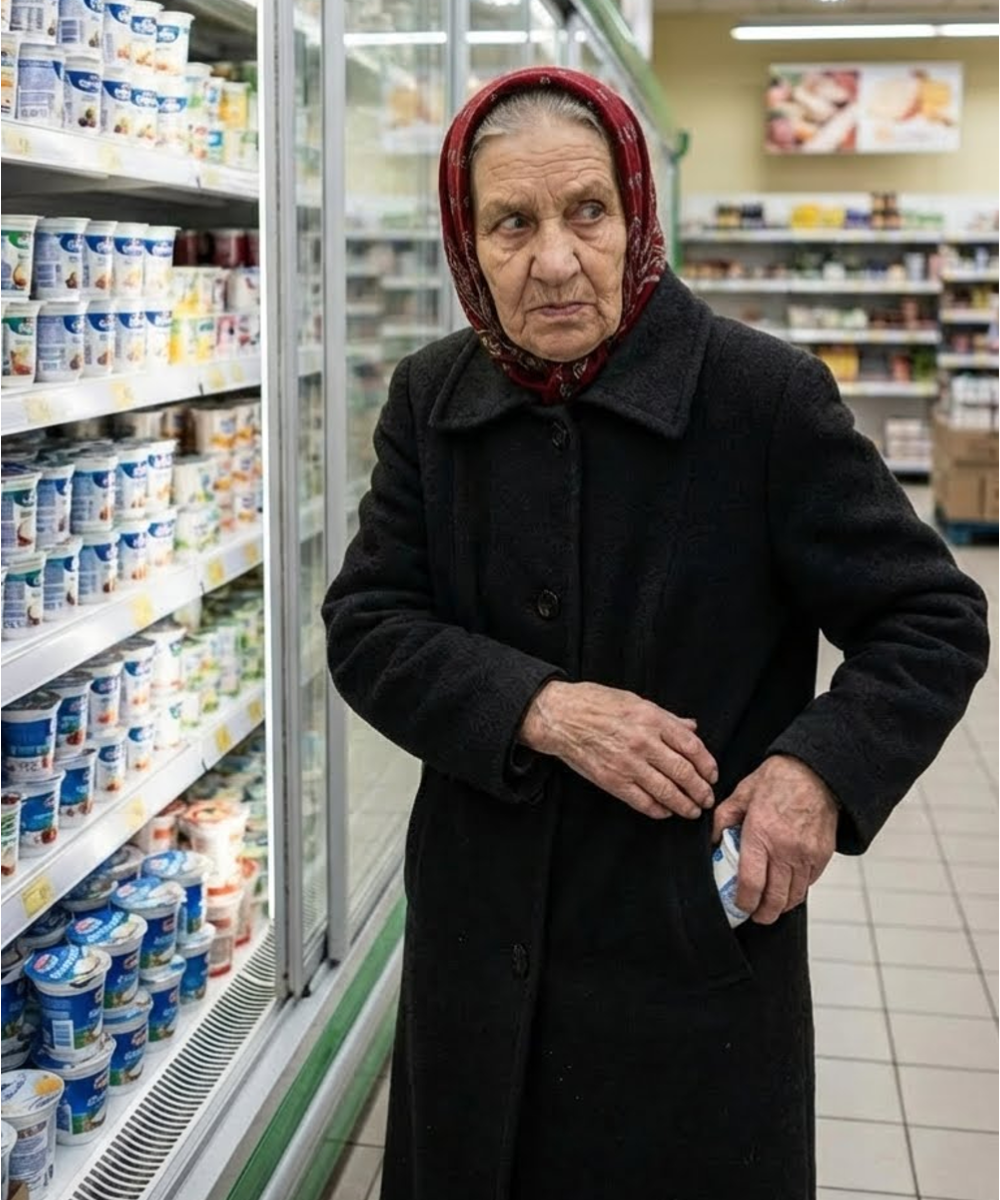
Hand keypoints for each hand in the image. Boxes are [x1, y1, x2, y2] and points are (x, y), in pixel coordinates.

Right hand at [519, 680, 717, 819]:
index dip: (707, 764)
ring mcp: (628, 763)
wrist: (560, 717)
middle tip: (707, 798)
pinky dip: (657, 810)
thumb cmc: (595, 704)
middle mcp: (644, 742)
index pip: (692, 746)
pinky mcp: (612, 780)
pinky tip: (665, 812)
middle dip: (700, 790)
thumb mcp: (636, 701)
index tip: (712, 774)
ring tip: (692, 810)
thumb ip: (666, 718)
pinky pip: (642, 801)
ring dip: (684, 805)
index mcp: (652, 719)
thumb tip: (691, 728)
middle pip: (684, 772)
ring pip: (666, 791)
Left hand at [712, 755, 838, 924]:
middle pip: (774, 899)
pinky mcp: (822, 855)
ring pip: (794, 896)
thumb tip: (714, 841)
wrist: (816, 772)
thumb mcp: (741, 793)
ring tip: (771, 905)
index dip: (743, 902)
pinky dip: (797, 890)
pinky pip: (809, 884)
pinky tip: (788, 886)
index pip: (751, 884)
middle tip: (755, 915)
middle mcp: (785, 850)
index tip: (738, 906)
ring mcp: (806, 855)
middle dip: (763, 914)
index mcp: (760, 835)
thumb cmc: (777, 779)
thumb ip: (723, 819)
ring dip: (781, 905)